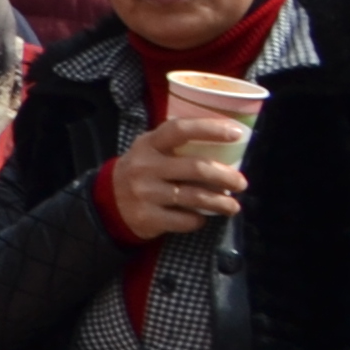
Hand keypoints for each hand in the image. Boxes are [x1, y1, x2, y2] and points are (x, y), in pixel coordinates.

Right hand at [104, 117, 248, 241]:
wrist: (108, 202)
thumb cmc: (143, 171)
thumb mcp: (152, 150)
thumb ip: (179, 143)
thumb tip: (228, 141)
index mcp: (149, 144)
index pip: (180, 130)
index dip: (210, 129)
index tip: (236, 133)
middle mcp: (145, 167)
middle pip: (196, 167)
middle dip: (226, 176)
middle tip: (241, 183)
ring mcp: (145, 193)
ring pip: (195, 197)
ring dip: (221, 203)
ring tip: (233, 206)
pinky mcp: (148, 217)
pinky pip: (185, 220)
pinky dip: (199, 220)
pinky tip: (202, 217)